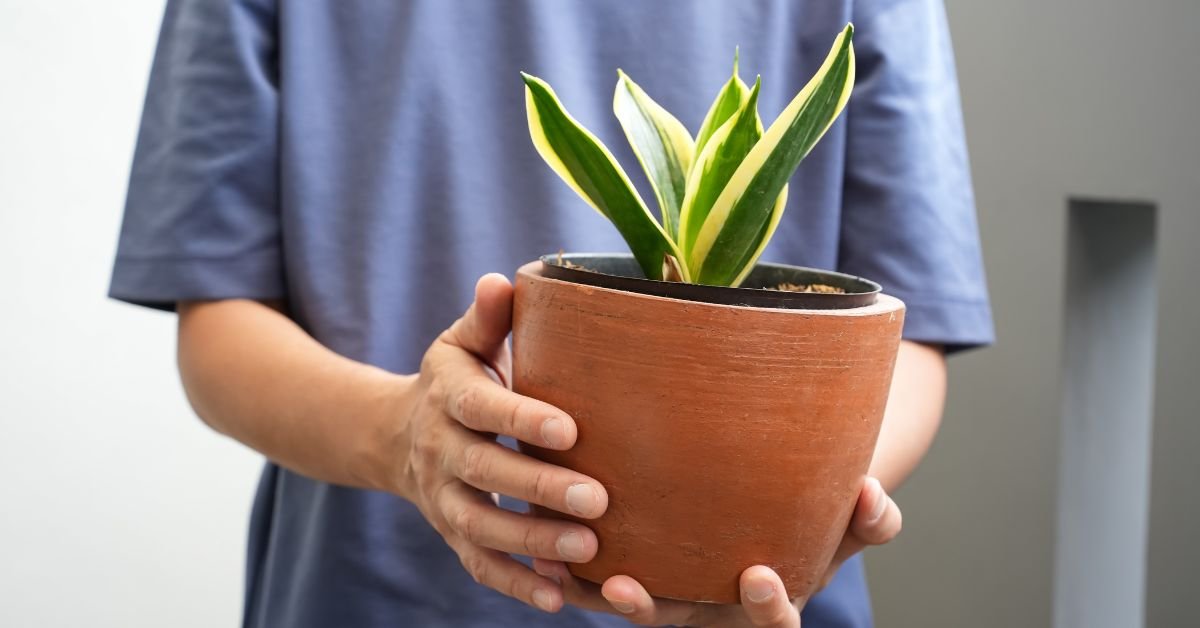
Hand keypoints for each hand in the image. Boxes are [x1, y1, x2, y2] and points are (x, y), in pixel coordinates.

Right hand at [394, 273, 608, 611]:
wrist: (398, 435)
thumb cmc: (456, 381)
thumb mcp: (462, 344)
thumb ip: (488, 319)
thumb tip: (503, 281)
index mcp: (450, 397)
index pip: (483, 407)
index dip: (521, 419)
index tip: (570, 428)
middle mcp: (441, 451)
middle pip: (485, 474)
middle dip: (539, 488)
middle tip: (598, 498)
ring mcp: (443, 500)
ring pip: (481, 528)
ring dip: (532, 544)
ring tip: (588, 549)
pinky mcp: (453, 536)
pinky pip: (479, 566)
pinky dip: (515, 585)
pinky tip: (558, 599)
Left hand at [533, 476, 900, 625]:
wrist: (765, 519)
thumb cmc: (812, 522)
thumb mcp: (848, 526)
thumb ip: (868, 519)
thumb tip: (874, 492)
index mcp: (765, 600)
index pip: (771, 620)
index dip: (767, 607)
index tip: (758, 575)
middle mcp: (710, 606)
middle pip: (676, 621)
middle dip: (648, 610)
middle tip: (627, 588)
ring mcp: (670, 594)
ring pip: (624, 603)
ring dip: (588, 589)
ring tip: (559, 563)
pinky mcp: (636, 573)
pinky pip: (595, 579)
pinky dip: (570, 567)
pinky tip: (542, 542)